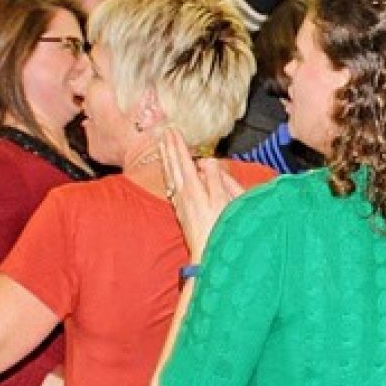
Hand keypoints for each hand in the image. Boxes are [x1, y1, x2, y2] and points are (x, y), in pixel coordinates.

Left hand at [160, 129, 244, 260]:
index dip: (178, 145)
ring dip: (166, 160)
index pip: (183, 161)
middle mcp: (183, 195)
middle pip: (173, 167)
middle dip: (169, 149)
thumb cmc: (221, 228)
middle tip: (164, 133)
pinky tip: (169, 174)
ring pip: (170, 176)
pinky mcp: (182, 212)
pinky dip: (170, 175)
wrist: (208, 254)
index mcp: (194, 189)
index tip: (173, 131)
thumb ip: (214, 178)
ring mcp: (181, 204)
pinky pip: (172, 186)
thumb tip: (205, 161)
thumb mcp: (223, 200)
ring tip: (162, 148)